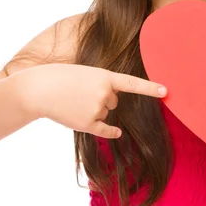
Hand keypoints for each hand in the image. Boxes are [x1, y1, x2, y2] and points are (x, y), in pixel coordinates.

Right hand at [18, 63, 166, 138]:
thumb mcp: (85, 72)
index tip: (167, 91)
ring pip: (106, 112)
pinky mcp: (88, 124)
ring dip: (94, 108)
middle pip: (114, 101)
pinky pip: (106, 130)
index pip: (132, 83)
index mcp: (104, 76)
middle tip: (81, 91)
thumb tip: (112, 103)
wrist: (39, 90)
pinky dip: (110, 131)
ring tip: (74, 100)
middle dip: (101, 97)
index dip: (150, 88)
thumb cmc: (61, 77)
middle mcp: (104, 93)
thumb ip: (102, 84)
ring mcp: (96, 109)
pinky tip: (118, 133)